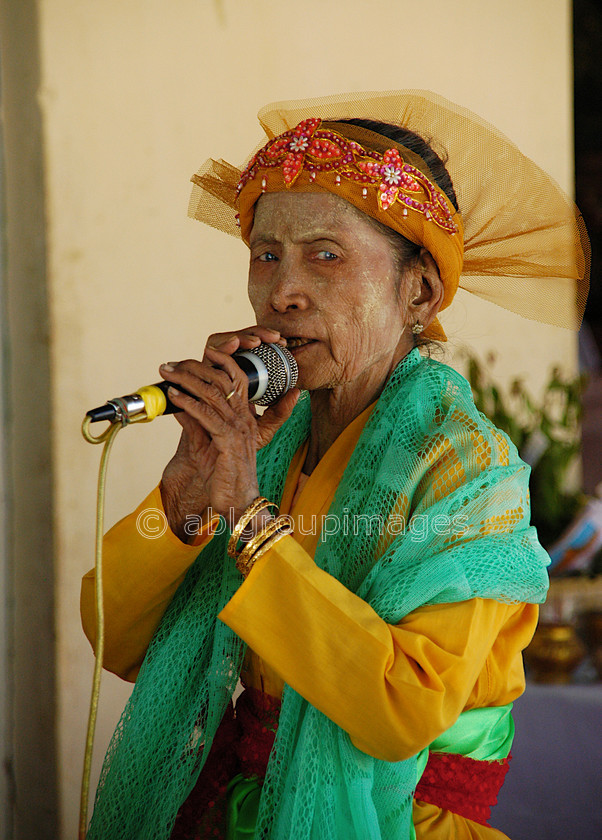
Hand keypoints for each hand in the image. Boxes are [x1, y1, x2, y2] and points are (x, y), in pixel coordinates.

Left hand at [159, 326, 299, 541]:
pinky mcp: (228, 443)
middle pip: (222, 380)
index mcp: (244, 417)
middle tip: (170, 365)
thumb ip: (198, 423)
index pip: (238, 379)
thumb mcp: (209, 445)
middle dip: (194, 368)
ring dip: (186, 380)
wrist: (239, 505)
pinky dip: (188, 403)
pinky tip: (173, 397)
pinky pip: (207, 416)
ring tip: (166, 374)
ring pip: (213, 394)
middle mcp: (244, 420)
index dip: (222, 361)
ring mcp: (238, 430)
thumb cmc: (225, 477)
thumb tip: (179, 406)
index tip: (203, 352)